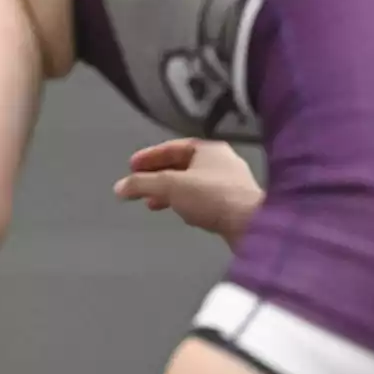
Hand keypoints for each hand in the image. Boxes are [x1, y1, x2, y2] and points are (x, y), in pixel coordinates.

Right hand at [113, 138, 263, 246]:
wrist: (253, 225)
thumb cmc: (213, 196)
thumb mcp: (170, 185)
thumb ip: (142, 184)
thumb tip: (120, 187)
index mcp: (208, 148)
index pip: (172, 147)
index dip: (149, 157)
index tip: (131, 167)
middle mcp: (221, 162)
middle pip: (181, 166)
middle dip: (157, 177)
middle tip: (139, 185)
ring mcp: (230, 184)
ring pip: (192, 184)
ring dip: (170, 192)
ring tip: (153, 203)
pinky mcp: (234, 205)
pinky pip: (203, 199)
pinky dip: (186, 203)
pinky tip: (180, 213)